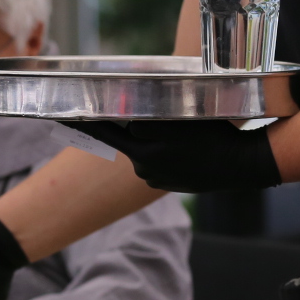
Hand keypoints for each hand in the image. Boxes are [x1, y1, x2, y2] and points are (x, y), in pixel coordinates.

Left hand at [73, 119, 280, 193]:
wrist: (241, 164)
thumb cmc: (216, 133)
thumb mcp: (184, 116)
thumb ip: (152, 116)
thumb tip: (129, 114)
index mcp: (146, 148)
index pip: (108, 129)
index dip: (83, 121)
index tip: (58, 115)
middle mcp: (144, 165)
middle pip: (124, 138)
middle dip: (121, 127)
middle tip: (105, 118)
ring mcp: (153, 177)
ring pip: (140, 150)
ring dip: (149, 141)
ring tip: (182, 138)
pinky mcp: (161, 185)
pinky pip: (152, 163)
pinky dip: (160, 154)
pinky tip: (183, 152)